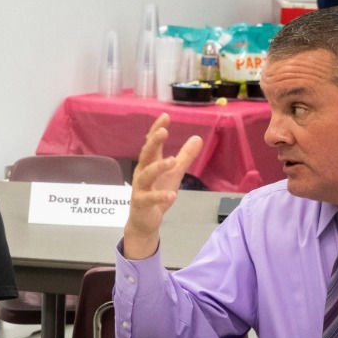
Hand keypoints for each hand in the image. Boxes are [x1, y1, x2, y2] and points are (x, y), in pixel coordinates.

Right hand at [124, 114, 202, 260]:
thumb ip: (185, 156)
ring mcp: (140, 188)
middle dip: (153, 142)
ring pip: (146, 175)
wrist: (144, 221)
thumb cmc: (157, 193)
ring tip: (172, 161)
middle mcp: (142, 173)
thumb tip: (197, 137)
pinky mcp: (141, 204)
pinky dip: (161, 196)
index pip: (152, 143)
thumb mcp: (174, 173)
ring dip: (158, 167)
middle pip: (146, 154)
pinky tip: (172, 195)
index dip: (157, 129)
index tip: (165, 116)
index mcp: (149, 163)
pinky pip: (150, 199)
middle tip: (164, 131)